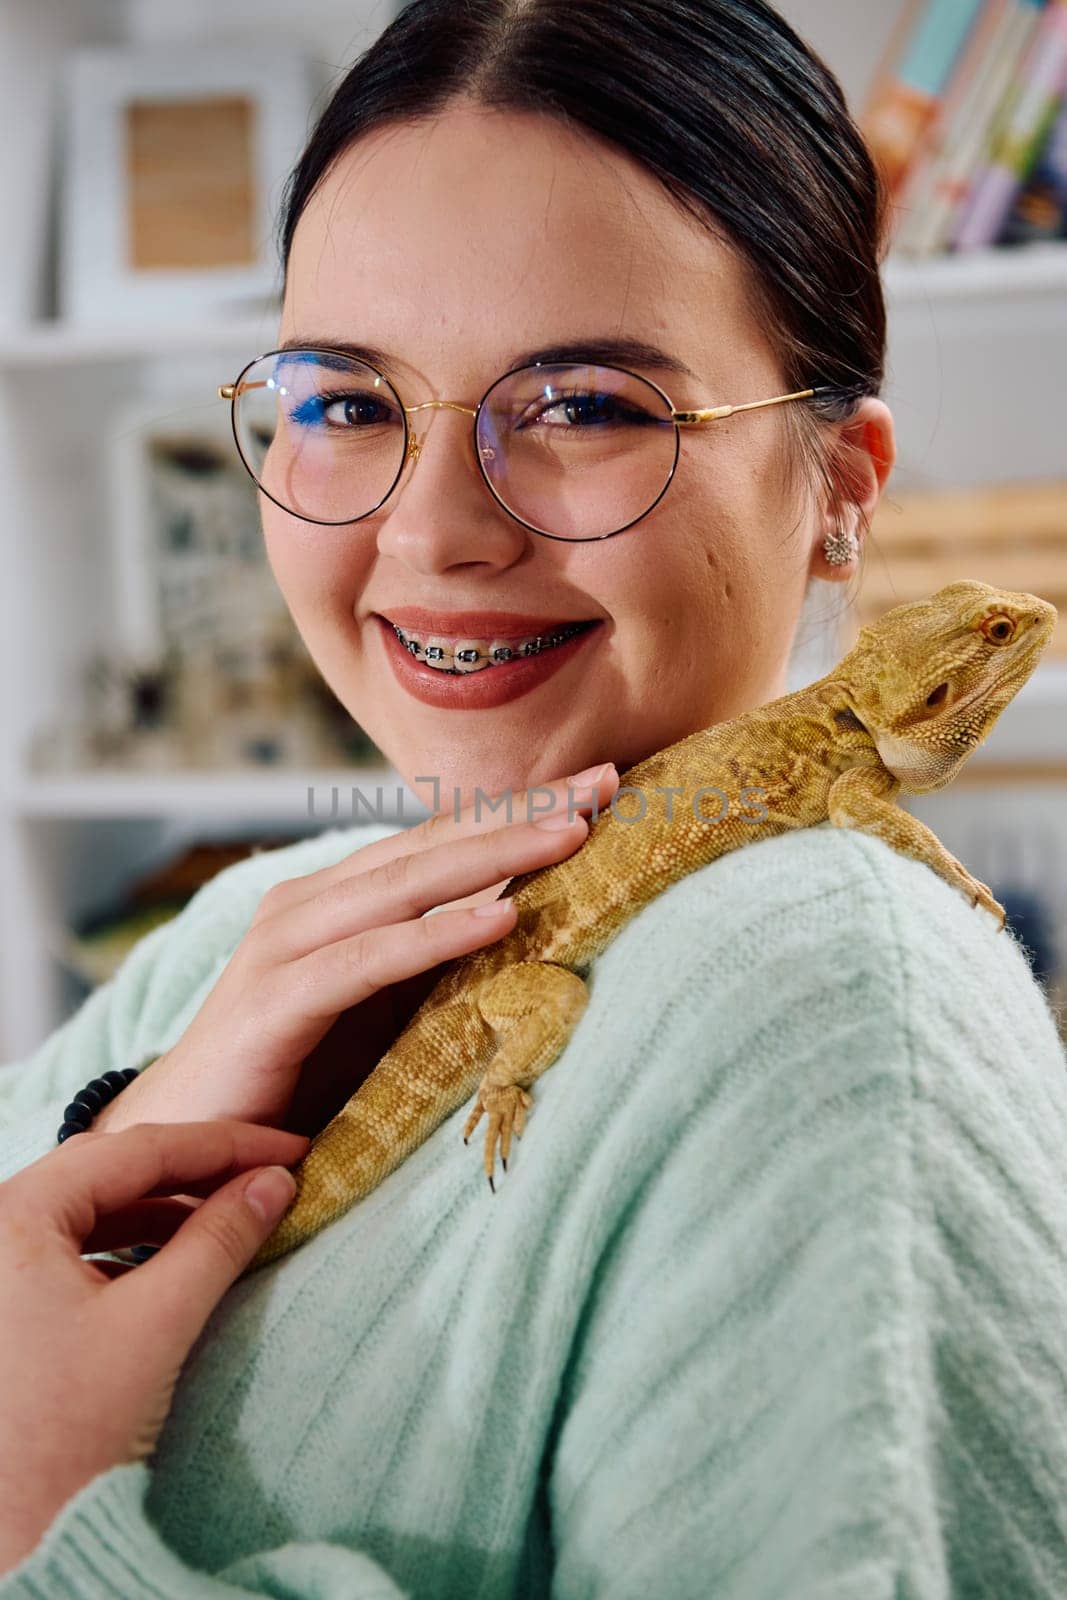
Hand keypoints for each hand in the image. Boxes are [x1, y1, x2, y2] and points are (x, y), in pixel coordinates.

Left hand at [0, 1118, 309, 1574]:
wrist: (16, 1540)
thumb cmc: (69, 1432)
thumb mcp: (157, 1321)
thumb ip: (220, 1239)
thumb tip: (275, 1182)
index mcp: (14, 1214)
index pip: (137, 1149)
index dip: (225, 1144)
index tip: (291, 1148)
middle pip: (111, 1170)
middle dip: (196, 1169)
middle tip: (269, 1171)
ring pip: (93, 1205)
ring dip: (166, 1206)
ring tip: (233, 1212)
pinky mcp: (4, 1302)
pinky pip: (74, 1244)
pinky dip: (133, 1240)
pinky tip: (177, 1254)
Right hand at [92, 763, 618, 1139]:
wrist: (187, 1138)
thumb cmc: (294, 1073)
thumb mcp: (381, 1004)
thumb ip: (434, 958)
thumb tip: (528, 920)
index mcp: (336, 896)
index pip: (439, 838)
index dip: (518, 809)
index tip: (602, 784)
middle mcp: (307, 903)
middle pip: (430, 845)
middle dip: (520, 814)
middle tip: (605, 783)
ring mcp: (284, 945)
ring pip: (404, 886)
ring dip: (494, 855)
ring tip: (572, 832)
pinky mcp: (274, 1000)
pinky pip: (368, 960)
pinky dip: (435, 936)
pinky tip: (499, 918)